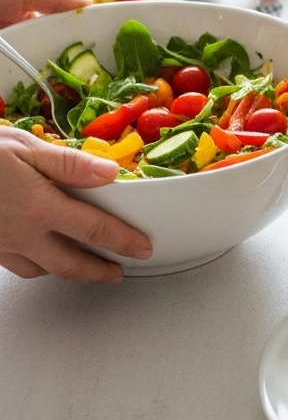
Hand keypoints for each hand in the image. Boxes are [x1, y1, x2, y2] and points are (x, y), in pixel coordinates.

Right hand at [0, 128, 152, 282]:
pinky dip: (37, 265)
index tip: (142, 247)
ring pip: (42, 270)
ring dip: (69, 271)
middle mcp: (22, 233)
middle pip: (72, 264)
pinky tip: (41, 255)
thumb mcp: (24, 147)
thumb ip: (69, 164)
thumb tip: (109, 174)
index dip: (124, 241)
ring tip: (85, 265)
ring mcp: (2, 245)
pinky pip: (17, 265)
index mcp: (39, 206)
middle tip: (120, 272)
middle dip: (100, 271)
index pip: (95, 231)